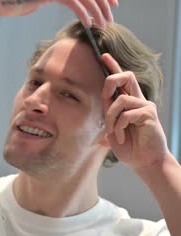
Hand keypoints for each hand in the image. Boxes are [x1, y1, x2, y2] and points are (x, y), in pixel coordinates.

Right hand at [0, 0, 116, 27]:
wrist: (0, 2)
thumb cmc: (17, 2)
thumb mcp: (41, 0)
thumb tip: (66, 2)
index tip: (113, 5)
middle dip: (104, 4)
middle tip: (111, 17)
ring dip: (98, 12)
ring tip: (103, 24)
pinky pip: (74, 4)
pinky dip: (84, 14)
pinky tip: (88, 24)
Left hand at [102, 53, 169, 170]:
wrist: (145, 162)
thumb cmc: (130, 147)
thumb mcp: (113, 129)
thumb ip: (109, 115)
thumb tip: (104, 103)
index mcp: (129, 102)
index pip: (122, 80)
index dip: (113, 66)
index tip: (103, 55)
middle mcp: (138, 100)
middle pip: (126, 77)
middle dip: (110, 81)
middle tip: (104, 97)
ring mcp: (145, 106)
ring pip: (120, 100)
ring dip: (111, 119)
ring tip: (115, 133)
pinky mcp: (149, 114)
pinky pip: (127, 114)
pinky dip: (120, 127)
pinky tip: (122, 137)